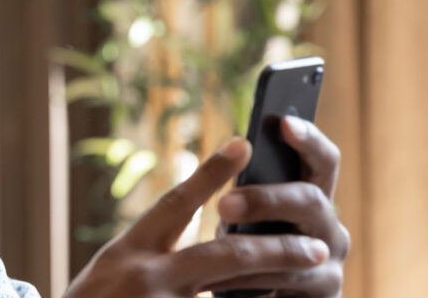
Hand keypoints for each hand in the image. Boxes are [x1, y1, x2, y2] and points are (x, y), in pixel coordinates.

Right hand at [64, 139, 330, 297]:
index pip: (174, 204)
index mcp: (126, 252)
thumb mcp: (110, 273)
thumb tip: (194, 226)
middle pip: (223, 255)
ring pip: (230, 289)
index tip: (244, 144)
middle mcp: (143, 276)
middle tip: (317, 246)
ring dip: (275, 283)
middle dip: (276, 249)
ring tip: (310, 273)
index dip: (210, 173)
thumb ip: (150, 253)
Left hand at [204, 117, 348, 295]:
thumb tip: (231, 158)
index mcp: (314, 202)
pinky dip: (251, 287)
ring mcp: (331, 267)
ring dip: (253, 252)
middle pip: (311, 201)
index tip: (283, 121)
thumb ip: (249, 198)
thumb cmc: (247, 257)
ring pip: (299, 253)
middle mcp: (331, 230)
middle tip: (223, 204)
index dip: (308, 139)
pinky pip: (287, 287)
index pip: (323, 161)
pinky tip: (219, 285)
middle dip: (267, 199)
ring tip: (213, 252)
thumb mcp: (248, 222)